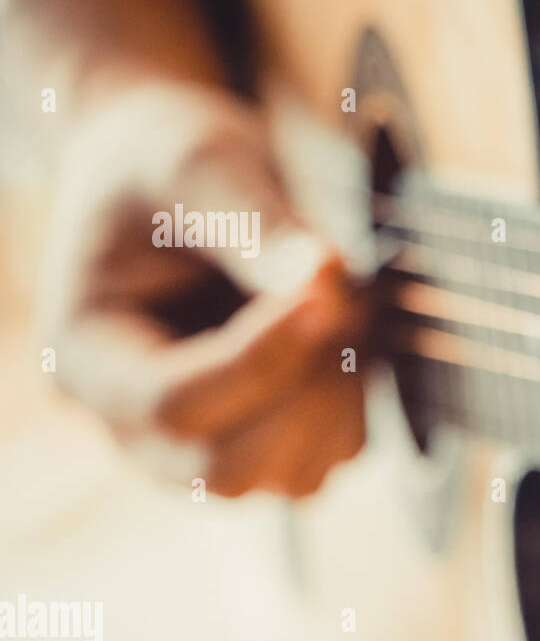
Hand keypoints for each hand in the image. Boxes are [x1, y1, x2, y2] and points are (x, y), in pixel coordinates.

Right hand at [42, 83, 367, 495]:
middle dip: (305, 389)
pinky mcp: (261, 442)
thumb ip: (255, 223)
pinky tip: (347, 333)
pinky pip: (326, 459)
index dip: (263, 358)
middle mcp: (134, 425)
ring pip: (286, 476)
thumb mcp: (200, 165)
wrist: (178, 180)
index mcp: (85, 357)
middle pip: (226, 468)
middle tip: (347, 298)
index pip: (173, 401)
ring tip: (346, 305)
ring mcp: (200, 444)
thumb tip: (327, 277)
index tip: (329, 295)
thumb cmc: (166, 163)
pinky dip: (354, 404)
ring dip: (339, 397)